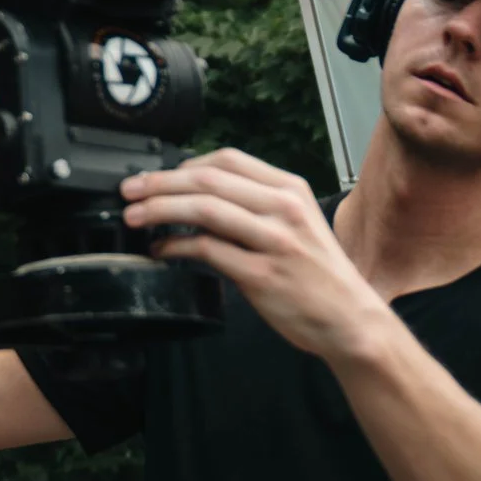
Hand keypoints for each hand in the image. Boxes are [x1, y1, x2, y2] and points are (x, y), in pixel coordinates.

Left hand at [119, 149, 395, 362]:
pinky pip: (207, 250)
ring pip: (203, 210)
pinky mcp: (262, 275)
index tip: (156, 176)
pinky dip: (175, 247)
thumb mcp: (296, 223)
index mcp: (290, 190)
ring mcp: (274, 242)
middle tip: (128, 191)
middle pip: (207, 180)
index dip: (183, 165)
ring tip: (133, 217)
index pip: (227, 160)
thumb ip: (253, 205)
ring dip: (159, 210)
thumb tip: (194, 194)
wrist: (352, 320)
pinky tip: (160, 250)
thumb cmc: (318, 274)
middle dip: (159, 183)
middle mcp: (284, 209)